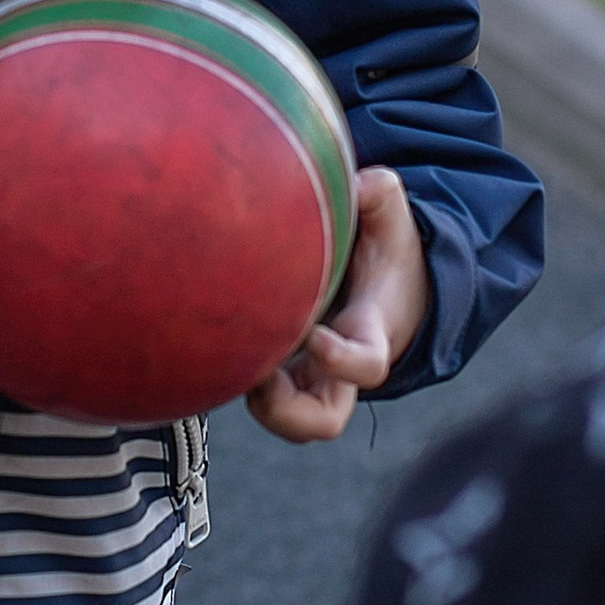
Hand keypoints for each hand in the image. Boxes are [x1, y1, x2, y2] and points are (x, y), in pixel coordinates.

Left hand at [247, 165, 428, 442]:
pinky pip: (261, 395)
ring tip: (230, 356)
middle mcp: (340, 369)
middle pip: (323, 421)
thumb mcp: (392, 219)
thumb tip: (357, 182)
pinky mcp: (286, 375)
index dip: (341, 362)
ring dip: (257, 401)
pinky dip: (238, 378)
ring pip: (286, 421)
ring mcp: (312, 379)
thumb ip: (380, 195)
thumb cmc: (387, 252)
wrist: (390, 290)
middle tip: (260, 375)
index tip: (315, 337)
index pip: (367, 366)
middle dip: (289, 413)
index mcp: (373, 332)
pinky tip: (212, 340)